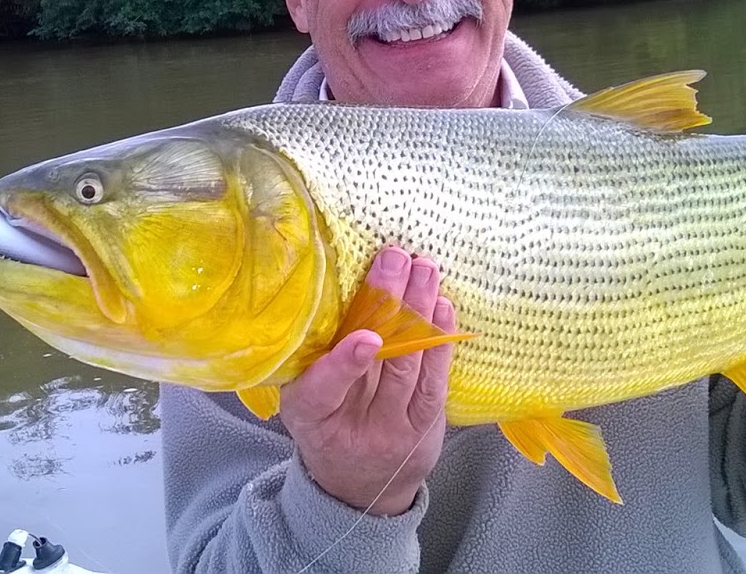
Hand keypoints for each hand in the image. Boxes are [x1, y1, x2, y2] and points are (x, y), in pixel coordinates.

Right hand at [279, 246, 456, 515]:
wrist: (356, 487)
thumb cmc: (325, 425)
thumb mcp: (303, 400)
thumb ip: (315, 359)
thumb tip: (336, 289)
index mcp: (310, 414)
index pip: (324, 391)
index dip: (345, 365)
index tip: (366, 337)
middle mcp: (355, 424)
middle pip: (381, 364)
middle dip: (392, 306)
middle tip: (396, 259)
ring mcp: (395, 429)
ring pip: (412, 366)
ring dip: (420, 310)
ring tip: (424, 269)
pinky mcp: (425, 427)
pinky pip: (435, 380)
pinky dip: (440, 340)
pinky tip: (442, 307)